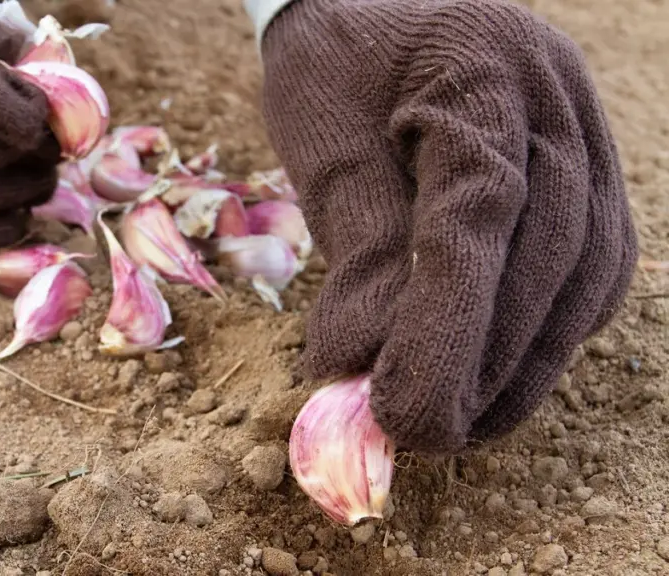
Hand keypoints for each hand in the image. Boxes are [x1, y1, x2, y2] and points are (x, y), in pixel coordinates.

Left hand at [257, 0, 637, 452]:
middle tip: (423, 433)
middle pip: (549, 250)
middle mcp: (555, 95)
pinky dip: (543, 335)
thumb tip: (359, 374)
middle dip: (486, 359)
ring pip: (583, 271)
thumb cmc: (332, 71)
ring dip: (523, 363)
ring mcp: (584, 133)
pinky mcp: (588, 177)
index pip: (480, 208)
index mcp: (483, 63)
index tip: (399, 408)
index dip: (445, 322)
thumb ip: (357, 256)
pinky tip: (494, 379)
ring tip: (458, 425)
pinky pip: (586, 270)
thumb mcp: (324, 150)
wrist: (367, 9)